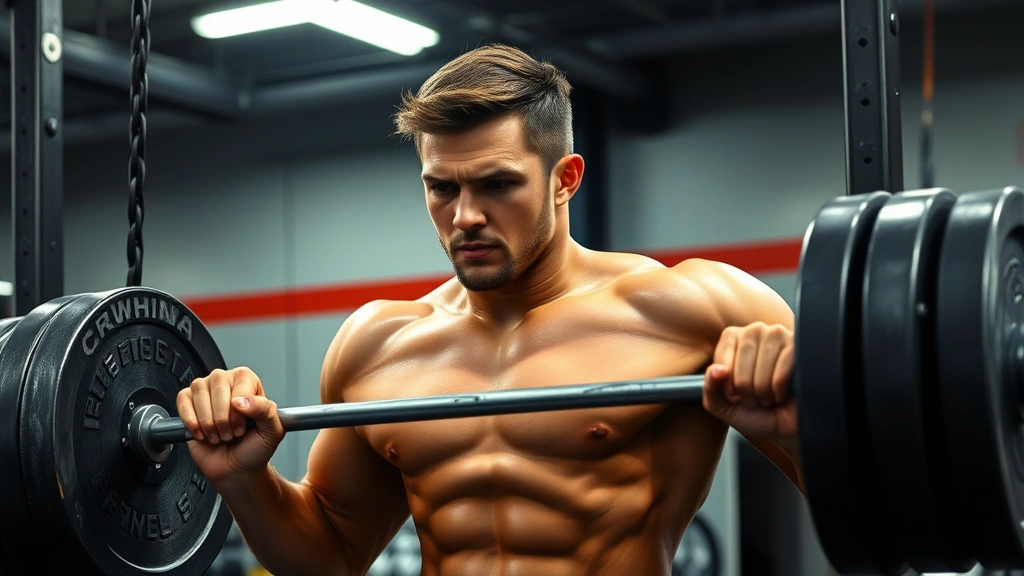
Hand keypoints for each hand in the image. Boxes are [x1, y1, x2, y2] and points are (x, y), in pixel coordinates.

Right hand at [176, 367, 284, 483]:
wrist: (236, 469)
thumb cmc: (254, 448)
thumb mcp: (272, 431)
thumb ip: (265, 410)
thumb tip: (241, 400)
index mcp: (248, 382)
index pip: (240, 385)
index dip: (239, 412)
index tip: (242, 427)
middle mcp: (226, 382)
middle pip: (217, 386)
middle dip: (222, 418)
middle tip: (230, 433)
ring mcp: (205, 391)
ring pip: (199, 392)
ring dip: (208, 422)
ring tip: (218, 434)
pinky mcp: (187, 403)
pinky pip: (183, 401)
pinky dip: (191, 422)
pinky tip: (202, 433)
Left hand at [702, 322, 796, 439]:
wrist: (786, 425)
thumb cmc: (753, 411)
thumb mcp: (722, 406)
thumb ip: (710, 388)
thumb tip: (717, 370)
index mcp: (731, 338)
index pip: (721, 365)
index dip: (728, 388)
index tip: (735, 394)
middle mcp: (753, 330)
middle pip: (741, 370)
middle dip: (747, 393)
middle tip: (755, 397)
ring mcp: (777, 335)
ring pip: (762, 372)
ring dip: (764, 394)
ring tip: (768, 395)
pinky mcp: (798, 346)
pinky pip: (782, 374)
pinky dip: (780, 392)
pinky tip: (783, 393)